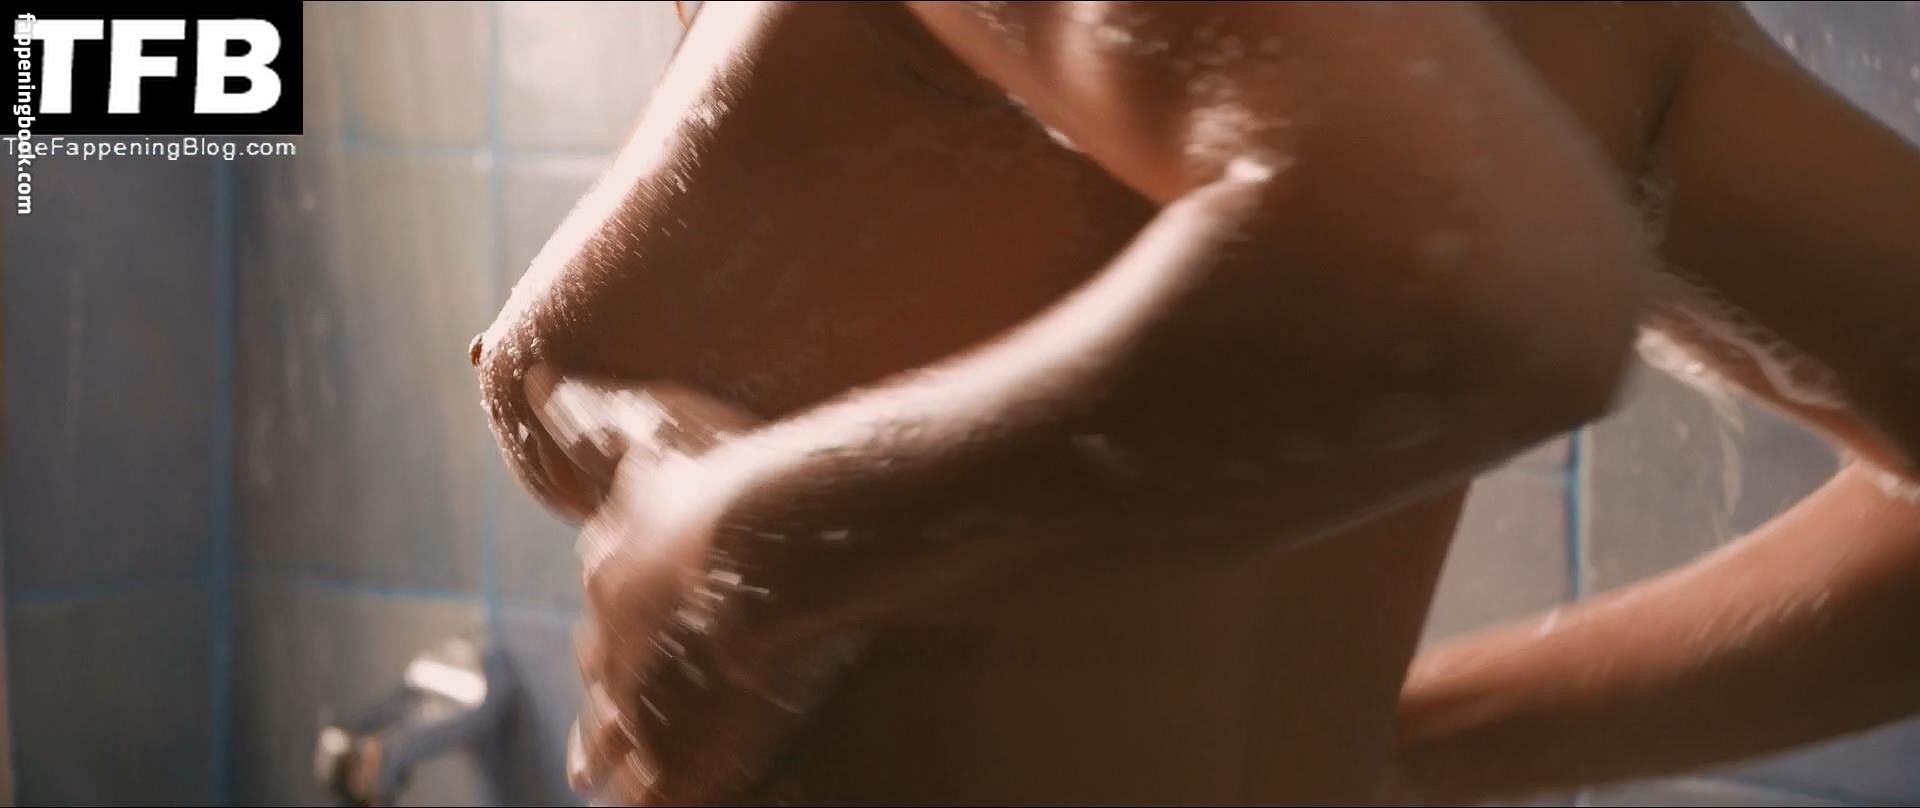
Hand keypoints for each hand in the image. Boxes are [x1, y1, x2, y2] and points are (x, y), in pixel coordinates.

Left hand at [523, 367, 863, 805]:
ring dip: (613, 755)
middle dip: (603, 692)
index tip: (605, 629)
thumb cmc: (718, 471)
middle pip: (605, 669)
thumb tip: (534, 378)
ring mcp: (656, 692)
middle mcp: (620, 637)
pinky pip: (674, 780)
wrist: (764, 535)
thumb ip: (597, 413)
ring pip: (627, 732)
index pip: (606, 589)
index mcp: (614, 567)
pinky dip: (664, 795)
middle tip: (586, 727)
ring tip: (590, 783)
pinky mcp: (697, 736)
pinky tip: (657, 807)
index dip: (612, 606)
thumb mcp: (652, 425)